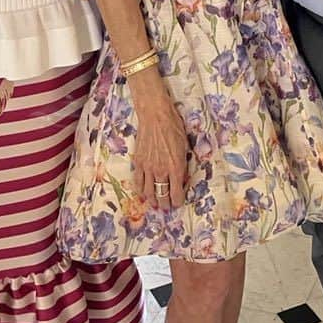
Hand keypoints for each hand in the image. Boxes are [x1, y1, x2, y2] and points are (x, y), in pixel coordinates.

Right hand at [130, 73, 188, 210]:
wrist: (156, 115)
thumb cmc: (174, 127)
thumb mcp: (185, 147)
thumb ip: (182, 165)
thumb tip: (181, 178)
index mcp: (176, 167)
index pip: (176, 194)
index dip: (177, 201)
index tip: (178, 203)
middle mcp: (161, 170)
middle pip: (162, 196)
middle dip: (165, 204)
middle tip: (167, 206)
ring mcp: (148, 167)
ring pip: (149, 192)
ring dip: (153, 200)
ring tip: (155, 203)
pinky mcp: (138, 162)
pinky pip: (138, 182)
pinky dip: (140, 191)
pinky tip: (143, 193)